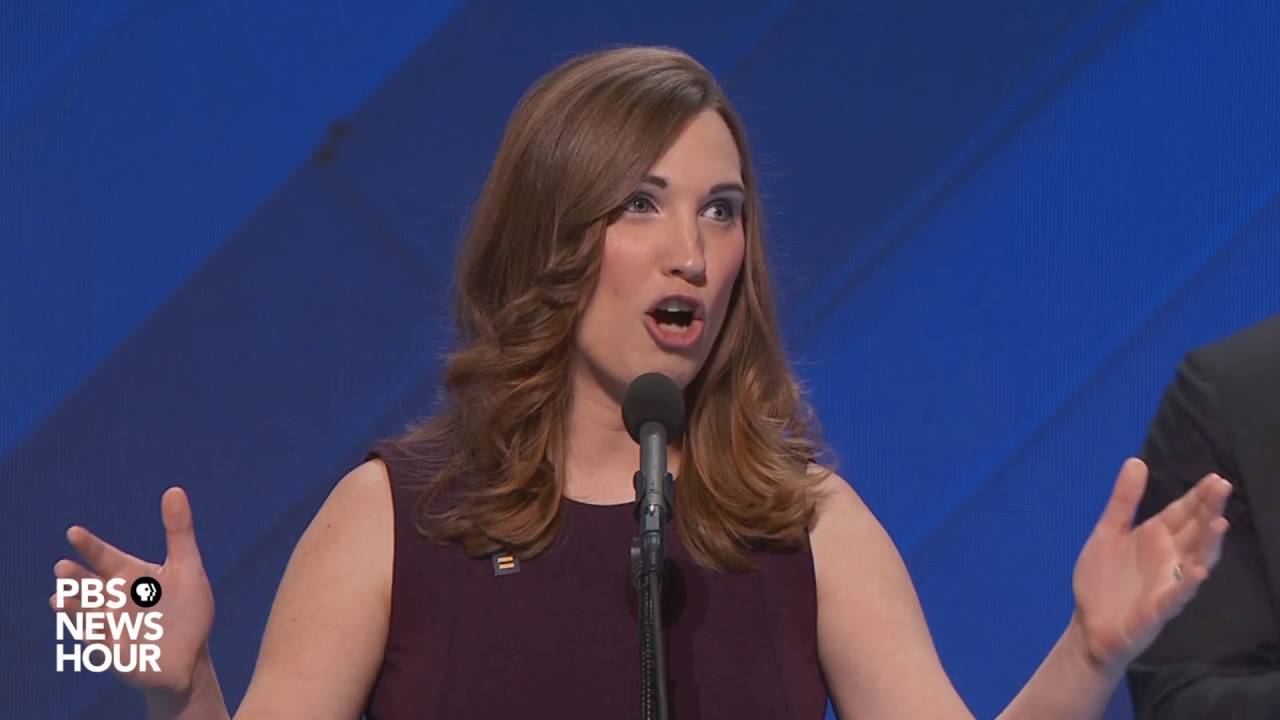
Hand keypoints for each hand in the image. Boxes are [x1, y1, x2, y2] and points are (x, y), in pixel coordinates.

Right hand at [51, 487, 214, 696]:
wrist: (191, 656)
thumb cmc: (187, 610)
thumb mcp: (188, 567)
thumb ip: (179, 531)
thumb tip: (174, 490)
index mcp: (128, 575)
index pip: (104, 556)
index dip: (89, 545)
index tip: (74, 532)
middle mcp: (112, 598)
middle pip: (88, 585)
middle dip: (75, 579)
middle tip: (63, 568)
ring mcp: (109, 625)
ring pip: (85, 613)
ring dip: (74, 607)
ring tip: (60, 599)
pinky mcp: (112, 652)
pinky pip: (97, 643)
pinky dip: (92, 635)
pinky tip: (87, 627)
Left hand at [1071, 458, 1230, 671]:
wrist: (1088, 626)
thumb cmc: (1103, 579)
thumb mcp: (1108, 532)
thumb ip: (1123, 500)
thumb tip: (1136, 461)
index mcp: (1155, 538)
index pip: (1182, 514)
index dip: (1198, 497)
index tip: (1215, 478)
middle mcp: (1168, 559)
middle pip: (1194, 532)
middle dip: (1209, 511)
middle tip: (1223, 487)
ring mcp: (1166, 584)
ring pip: (1195, 562)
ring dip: (1208, 545)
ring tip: (1220, 523)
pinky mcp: (1158, 610)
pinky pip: (1176, 596)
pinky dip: (1187, 584)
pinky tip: (1198, 571)